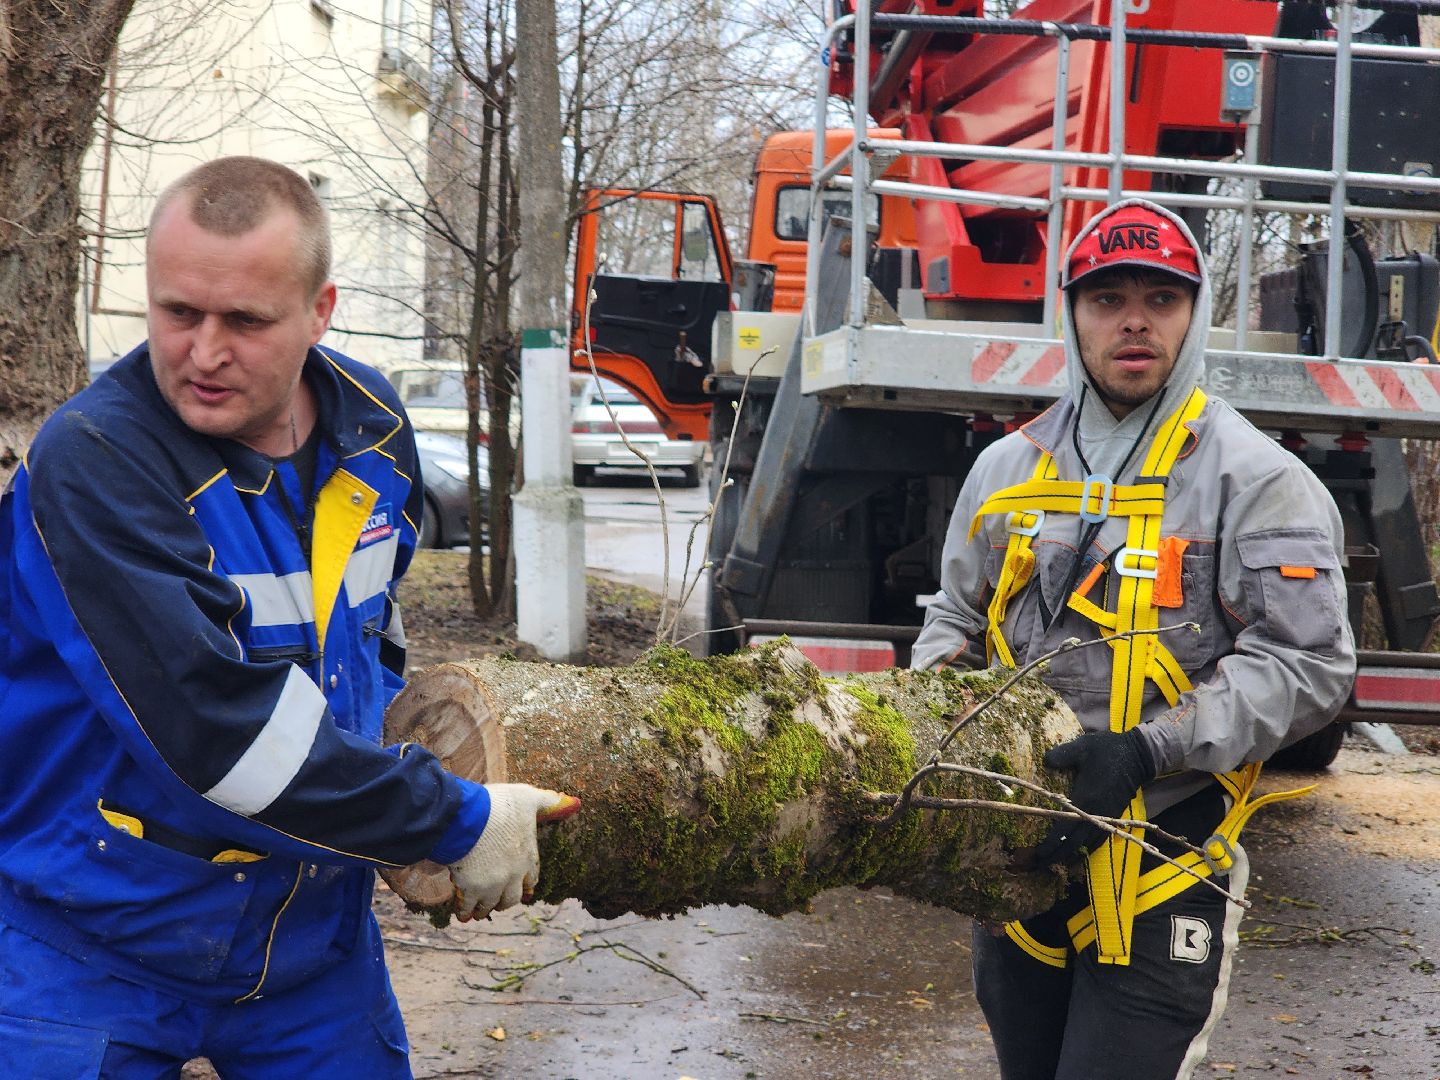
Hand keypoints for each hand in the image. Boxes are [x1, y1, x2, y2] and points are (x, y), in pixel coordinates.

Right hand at [447, 783, 580, 921]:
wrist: (470, 816)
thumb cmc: (499, 805)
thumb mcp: (528, 797)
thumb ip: (548, 801)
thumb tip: (574, 802)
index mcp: (528, 857)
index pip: (531, 879)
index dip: (525, 884)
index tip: (522, 890)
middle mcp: (513, 875)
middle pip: (512, 898)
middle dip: (505, 901)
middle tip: (497, 902)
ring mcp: (493, 884)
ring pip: (490, 905)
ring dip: (484, 909)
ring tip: (477, 912)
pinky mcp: (472, 888)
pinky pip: (469, 906)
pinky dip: (465, 911)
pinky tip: (462, 914)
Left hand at [1033, 728, 1154, 866]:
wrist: (1138, 755)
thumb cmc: (1108, 750)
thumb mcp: (1082, 747)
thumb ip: (1061, 755)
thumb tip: (1045, 762)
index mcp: (1085, 799)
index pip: (1064, 828)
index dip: (1051, 843)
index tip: (1038, 853)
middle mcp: (1096, 812)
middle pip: (1074, 843)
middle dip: (1057, 855)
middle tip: (1040, 865)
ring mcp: (1107, 815)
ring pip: (1087, 843)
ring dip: (1071, 854)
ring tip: (1056, 862)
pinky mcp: (1114, 814)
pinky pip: (1100, 837)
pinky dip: (1087, 847)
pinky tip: (1079, 851)